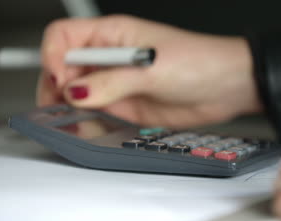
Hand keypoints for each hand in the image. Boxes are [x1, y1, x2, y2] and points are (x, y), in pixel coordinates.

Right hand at [37, 15, 260, 127]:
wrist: (226, 87)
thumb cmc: (199, 62)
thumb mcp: (151, 69)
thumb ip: (111, 82)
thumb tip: (76, 91)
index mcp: (112, 34)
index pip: (63, 37)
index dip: (54, 57)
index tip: (63, 79)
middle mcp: (110, 57)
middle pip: (63, 66)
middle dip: (56, 85)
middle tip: (63, 105)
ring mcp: (116, 82)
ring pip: (76, 91)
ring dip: (68, 106)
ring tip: (74, 118)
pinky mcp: (125, 104)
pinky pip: (95, 111)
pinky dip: (86, 119)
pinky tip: (89, 125)